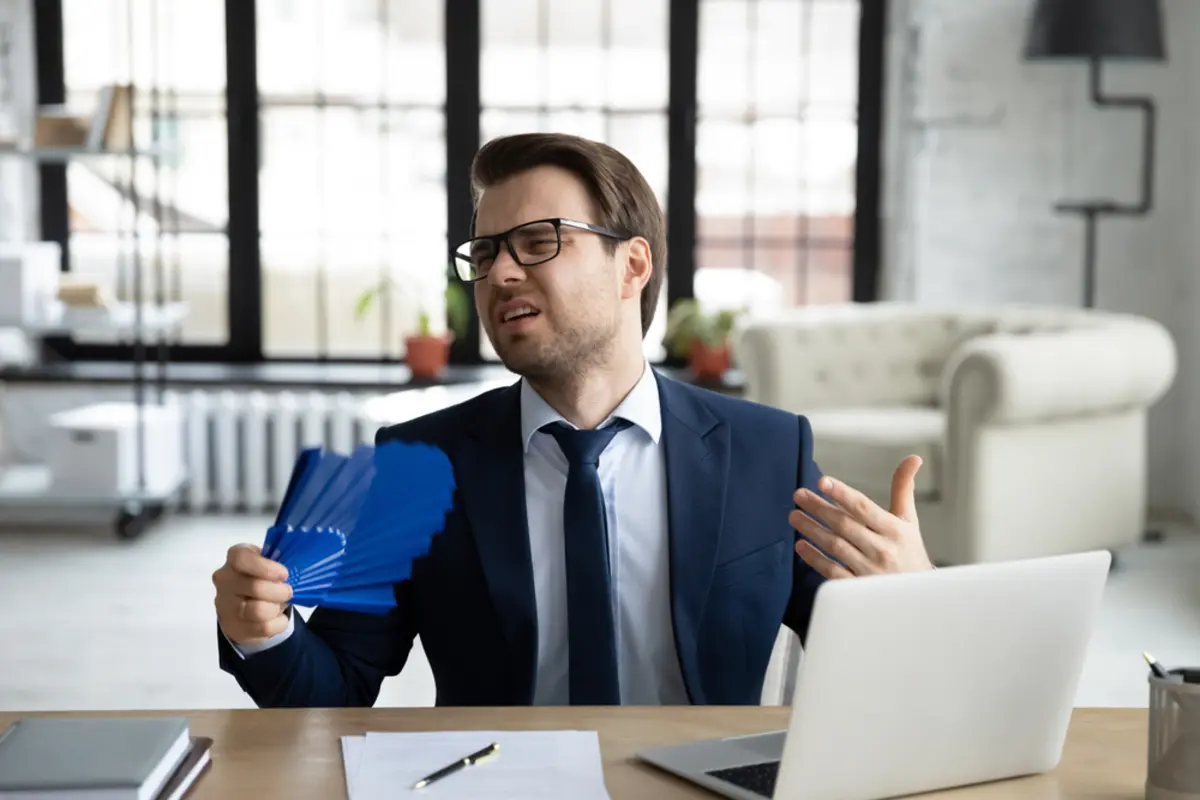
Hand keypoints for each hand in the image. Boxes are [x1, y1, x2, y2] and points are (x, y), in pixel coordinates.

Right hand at [213, 543, 292, 644]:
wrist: (246, 602)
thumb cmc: (262, 576)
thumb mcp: (269, 562)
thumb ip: (279, 562)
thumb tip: (297, 570)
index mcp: (235, 558)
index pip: (242, 559)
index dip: (266, 568)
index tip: (284, 574)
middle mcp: (225, 580)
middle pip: (255, 587)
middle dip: (280, 591)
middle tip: (288, 592)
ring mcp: (226, 605)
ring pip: (258, 611)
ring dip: (276, 608)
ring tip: (280, 604)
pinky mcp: (234, 626)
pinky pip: (263, 628)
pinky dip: (278, 623)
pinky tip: (277, 617)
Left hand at [789, 455, 933, 578]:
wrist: (918, 597)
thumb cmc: (909, 552)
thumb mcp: (909, 521)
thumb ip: (903, 489)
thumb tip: (913, 458)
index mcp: (895, 530)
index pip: (864, 508)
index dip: (842, 493)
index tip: (823, 481)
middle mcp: (882, 550)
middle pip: (844, 524)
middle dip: (819, 508)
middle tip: (798, 495)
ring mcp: (869, 571)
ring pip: (835, 546)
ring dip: (812, 529)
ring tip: (794, 516)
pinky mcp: (858, 588)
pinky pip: (832, 571)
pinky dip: (815, 558)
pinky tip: (801, 546)